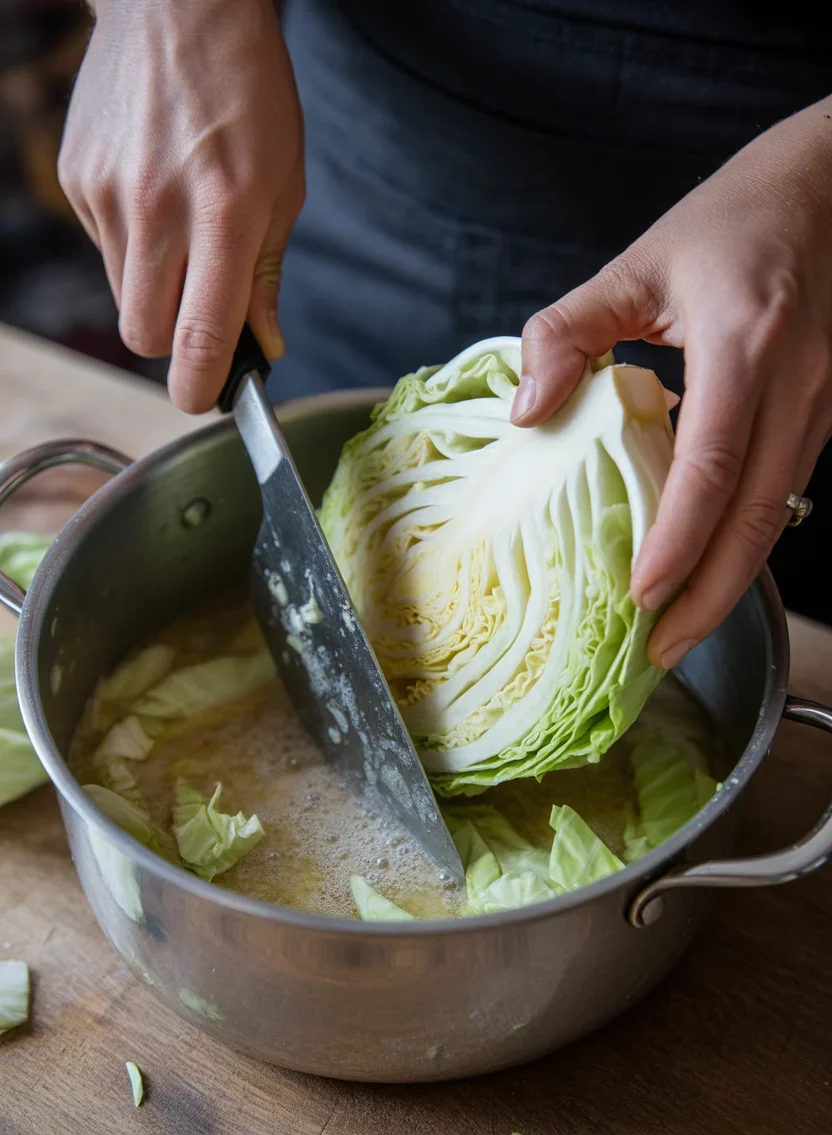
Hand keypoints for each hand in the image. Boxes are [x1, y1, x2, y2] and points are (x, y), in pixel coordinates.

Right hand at [58, 0, 303, 413]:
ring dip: (154, 292)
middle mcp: (157, 208)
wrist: (176, 5)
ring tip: (184, 235)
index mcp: (223, 213)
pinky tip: (155, 199)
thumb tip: (261, 347)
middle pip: (145, 335)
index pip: (199, 339)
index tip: (207, 399)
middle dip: (174, 344)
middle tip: (204, 316)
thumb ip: (265, 276)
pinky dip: (132, 248)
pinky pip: (104, 251)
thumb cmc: (247, 93)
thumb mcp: (284, 186)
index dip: (200, 390)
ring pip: (123, 297)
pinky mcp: (76, 179)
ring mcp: (107, 194)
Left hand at [511, 99, 831, 667]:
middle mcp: (797, 385)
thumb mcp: (637, 263)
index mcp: (746, 344)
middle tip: (661, 651)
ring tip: (676, 627)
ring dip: (729, 580)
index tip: (642, 595)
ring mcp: (822, 404)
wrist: (830, 185)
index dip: (680, 539)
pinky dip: (743, 539)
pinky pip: (783, 492)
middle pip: (759, 518)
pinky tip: (702, 564)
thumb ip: (568, 332)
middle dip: (711, 597)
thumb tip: (528, 413)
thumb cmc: (735, 218)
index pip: (715, 464)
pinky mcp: (824, 413)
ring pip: (779, 516)